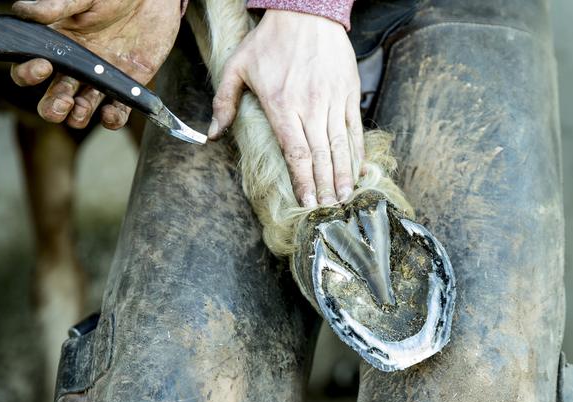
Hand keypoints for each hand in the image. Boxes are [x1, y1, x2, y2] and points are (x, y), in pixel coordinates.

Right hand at [10, 0, 181, 129]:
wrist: (153, 1)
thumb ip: (57, 6)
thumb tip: (23, 11)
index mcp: (58, 46)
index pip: (30, 68)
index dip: (28, 73)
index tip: (42, 66)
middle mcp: (76, 68)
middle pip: (53, 99)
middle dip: (52, 108)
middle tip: (63, 102)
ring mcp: (101, 81)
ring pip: (80, 111)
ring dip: (77, 117)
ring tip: (80, 108)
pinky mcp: (127, 89)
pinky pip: (116, 114)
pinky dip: (112, 120)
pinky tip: (110, 113)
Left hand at [210, 10, 364, 207]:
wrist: (306, 12)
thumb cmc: (270, 40)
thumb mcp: (237, 66)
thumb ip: (224, 102)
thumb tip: (213, 134)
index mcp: (282, 106)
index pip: (296, 153)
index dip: (303, 181)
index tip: (307, 203)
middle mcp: (311, 108)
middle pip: (320, 156)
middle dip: (324, 187)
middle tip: (328, 211)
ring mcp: (333, 101)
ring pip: (340, 146)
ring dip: (343, 175)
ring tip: (345, 198)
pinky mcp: (349, 94)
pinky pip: (355, 128)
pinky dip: (358, 151)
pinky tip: (360, 169)